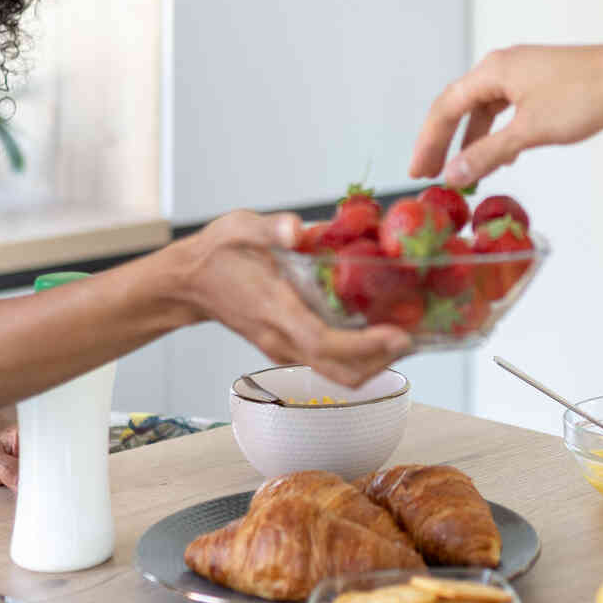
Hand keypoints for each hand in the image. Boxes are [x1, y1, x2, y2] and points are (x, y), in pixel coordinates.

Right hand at [180, 211, 412, 386]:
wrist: (188, 283)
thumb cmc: (217, 254)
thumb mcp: (239, 227)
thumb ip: (269, 228)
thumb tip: (298, 229)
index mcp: (274, 310)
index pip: (323, 342)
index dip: (364, 346)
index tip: (398, 335)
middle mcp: (281, 339)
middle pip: (338, 372)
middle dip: (381, 361)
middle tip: (415, 336)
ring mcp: (283, 349)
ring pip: (335, 374)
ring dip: (374, 362)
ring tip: (405, 335)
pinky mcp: (287, 349)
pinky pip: (329, 365)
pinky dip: (359, 357)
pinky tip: (377, 332)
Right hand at [410, 41, 602, 184]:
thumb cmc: (583, 95)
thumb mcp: (529, 132)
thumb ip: (488, 154)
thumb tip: (454, 173)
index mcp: (492, 71)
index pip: (445, 108)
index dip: (429, 142)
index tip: (418, 171)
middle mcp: (503, 67)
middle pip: (461, 108)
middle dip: (446, 143)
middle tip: (430, 174)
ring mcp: (524, 73)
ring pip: (486, 110)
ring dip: (474, 142)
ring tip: (467, 173)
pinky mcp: (542, 83)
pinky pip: (508, 110)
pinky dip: (499, 134)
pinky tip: (506, 156)